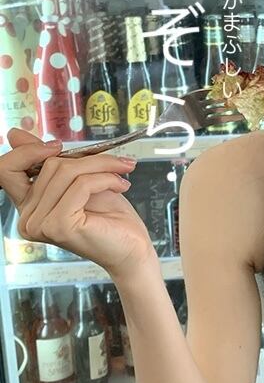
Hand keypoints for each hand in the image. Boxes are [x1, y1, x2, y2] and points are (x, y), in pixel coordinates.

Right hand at [0, 128, 155, 280]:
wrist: (131, 246)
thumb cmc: (110, 218)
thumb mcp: (79, 180)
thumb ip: (51, 162)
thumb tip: (15, 135)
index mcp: (27, 205)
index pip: (6, 169)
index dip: (28, 151)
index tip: (58, 147)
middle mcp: (27, 217)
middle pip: (48, 165)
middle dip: (88, 158)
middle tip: (116, 163)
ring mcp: (40, 224)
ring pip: (66, 172)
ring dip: (102, 166)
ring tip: (121, 174)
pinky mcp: (58, 226)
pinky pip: (81, 185)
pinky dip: (105, 179)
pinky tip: (120, 185)